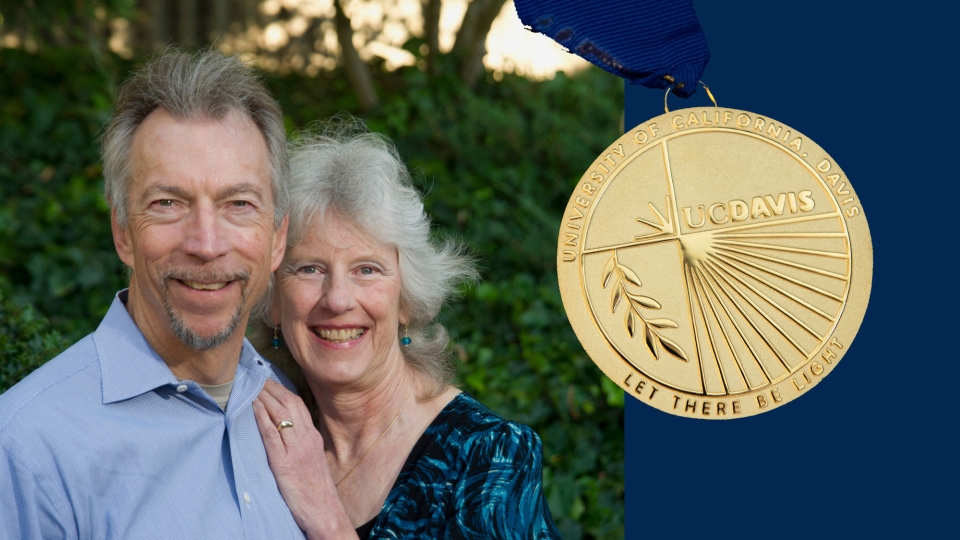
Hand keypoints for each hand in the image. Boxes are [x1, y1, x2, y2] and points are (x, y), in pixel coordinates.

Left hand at [253, 379, 357, 538]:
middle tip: (254, 376)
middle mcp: (307, 438)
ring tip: (250, 386)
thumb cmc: (316, 488)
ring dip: (263, 397)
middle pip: (288, 403)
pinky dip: (261, 417)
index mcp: (313, 436)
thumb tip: (284, 430)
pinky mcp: (284, 463)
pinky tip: (251, 407)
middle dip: (270, 387)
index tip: (266, 380)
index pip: (297, 403)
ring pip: (280, 414)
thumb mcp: (313, 459)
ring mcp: (296, 450)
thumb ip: (301, 442)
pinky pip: (271, 434)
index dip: (280, 389)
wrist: (324, 511)